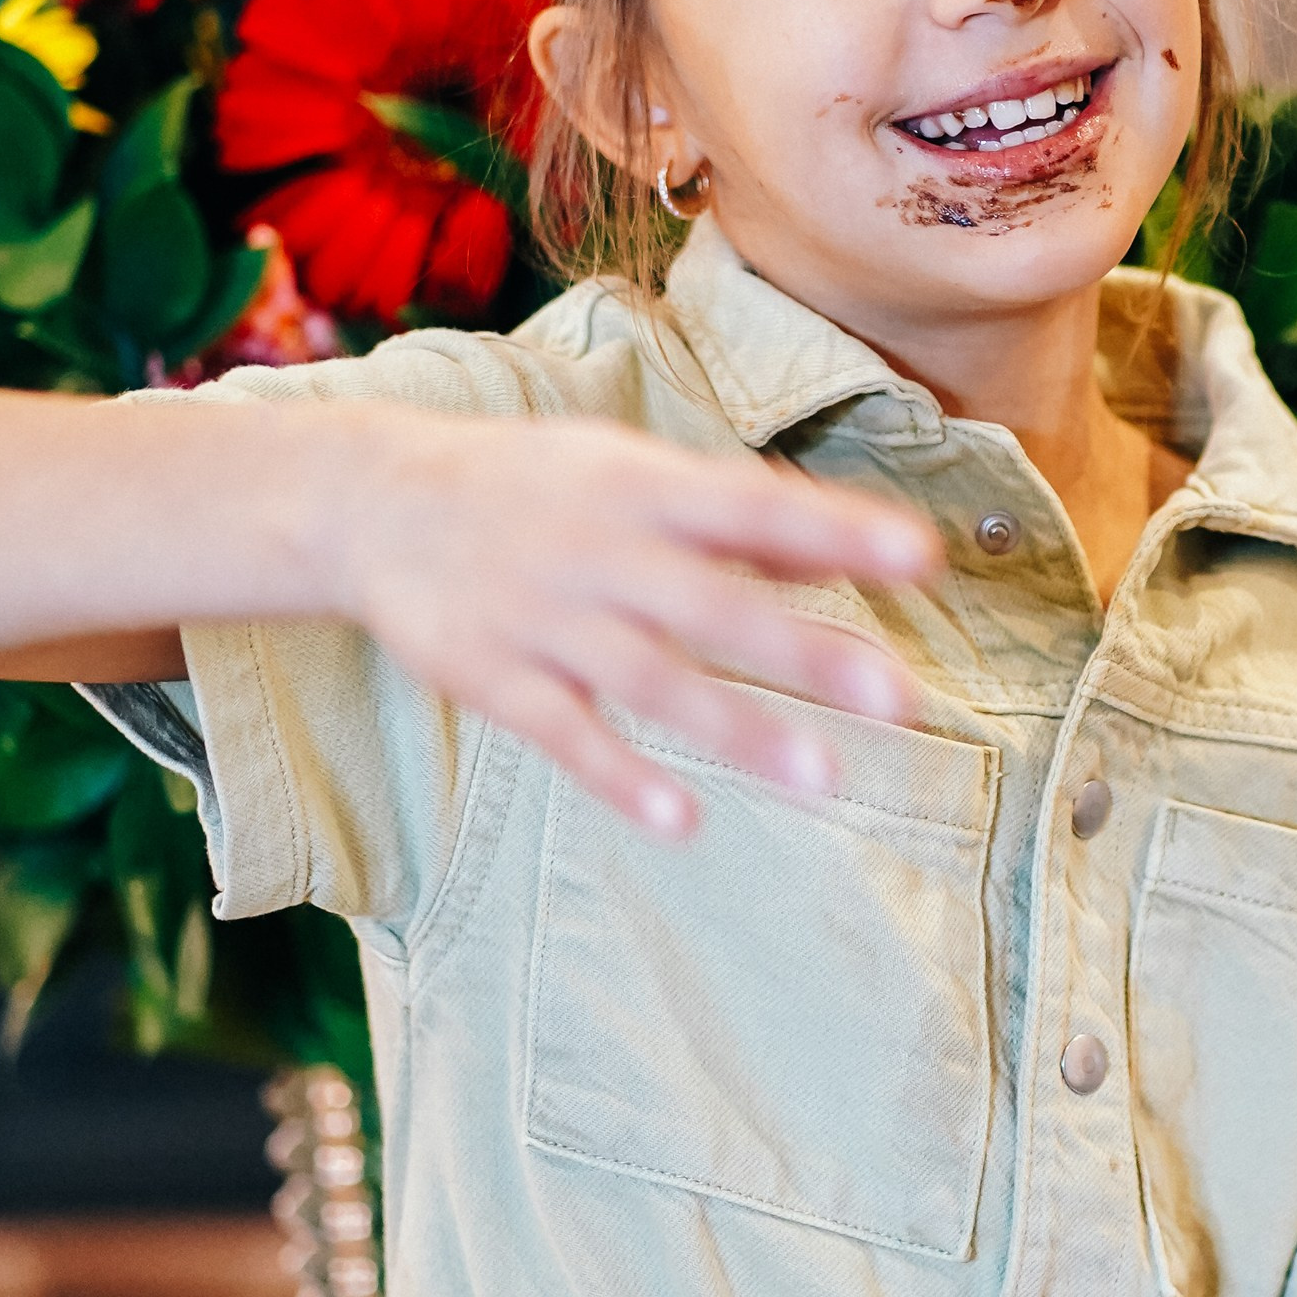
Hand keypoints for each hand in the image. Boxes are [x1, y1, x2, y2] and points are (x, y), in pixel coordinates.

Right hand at [340, 409, 938, 827]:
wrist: (371, 500)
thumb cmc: (531, 487)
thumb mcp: (631, 474)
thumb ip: (738, 518)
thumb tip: (848, 550)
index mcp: (644, 489)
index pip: (757, 507)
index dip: (839, 530)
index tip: (925, 557)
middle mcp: (602, 551)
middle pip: (717, 606)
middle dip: (810, 654)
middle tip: (904, 701)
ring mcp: (545, 618)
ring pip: (651, 680)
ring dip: (739, 729)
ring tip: (826, 779)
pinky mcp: (493, 678)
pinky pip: (564, 733)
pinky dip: (619, 777)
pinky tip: (681, 821)